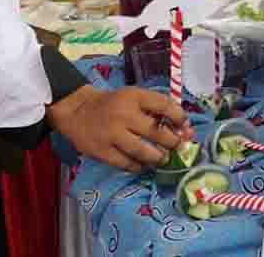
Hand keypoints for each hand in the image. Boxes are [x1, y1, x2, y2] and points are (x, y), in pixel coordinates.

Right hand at [47, 86, 191, 172]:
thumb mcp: (133, 96)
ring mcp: (112, 134)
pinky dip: (138, 166)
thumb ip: (155, 108)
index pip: (164, 105)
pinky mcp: (102, 151)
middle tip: (179, 147)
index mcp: (134, 97)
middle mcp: (124, 115)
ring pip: (142, 151)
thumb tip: (183, 126)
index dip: (179, 117)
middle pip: (156, 132)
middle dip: (173, 142)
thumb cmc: (113, 104)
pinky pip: (126, 163)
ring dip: (158, 157)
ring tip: (164, 158)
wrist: (78, 110)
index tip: (185, 125)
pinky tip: (144, 165)